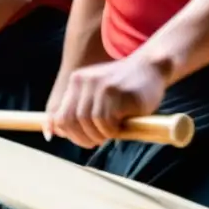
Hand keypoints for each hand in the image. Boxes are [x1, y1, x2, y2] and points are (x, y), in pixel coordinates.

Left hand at [44, 53, 167, 148]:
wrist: (151, 67)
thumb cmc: (124, 87)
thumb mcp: (97, 92)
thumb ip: (80, 108)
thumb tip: (57, 132)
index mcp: (77, 81)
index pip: (60, 116)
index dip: (70, 134)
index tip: (83, 140)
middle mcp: (85, 81)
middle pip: (72, 121)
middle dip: (83, 138)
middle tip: (97, 142)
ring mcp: (101, 87)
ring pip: (89, 122)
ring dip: (100, 134)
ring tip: (112, 133)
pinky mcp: (117, 94)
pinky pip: (107, 122)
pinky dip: (113, 131)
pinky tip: (123, 126)